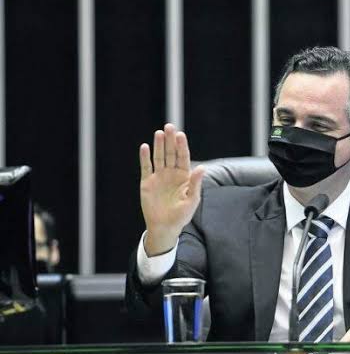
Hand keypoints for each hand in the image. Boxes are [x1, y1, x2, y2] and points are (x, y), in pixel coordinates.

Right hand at [139, 123, 204, 255]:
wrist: (165, 227)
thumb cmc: (182, 215)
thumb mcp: (192, 200)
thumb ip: (195, 184)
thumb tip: (201, 168)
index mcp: (184, 176)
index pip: (183, 157)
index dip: (182, 146)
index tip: (181, 135)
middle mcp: (171, 173)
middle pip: (170, 153)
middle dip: (170, 140)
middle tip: (170, 126)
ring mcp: (159, 177)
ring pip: (159, 157)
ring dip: (159, 145)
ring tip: (159, 133)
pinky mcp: (147, 182)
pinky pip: (146, 167)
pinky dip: (145, 158)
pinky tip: (145, 147)